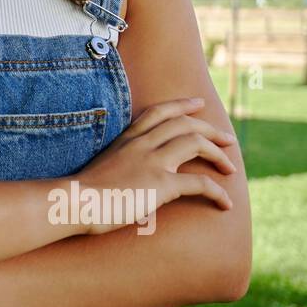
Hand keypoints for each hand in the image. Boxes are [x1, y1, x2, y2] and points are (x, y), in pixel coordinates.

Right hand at [71, 97, 236, 234]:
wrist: (76, 201)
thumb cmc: (83, 191)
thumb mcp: (100, 166)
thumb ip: (117, 162)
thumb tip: (125, 171)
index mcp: (127, 139)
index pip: (159, 112)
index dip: (182, 105)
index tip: (199, 103)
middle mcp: (142, 144)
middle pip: (185, 124)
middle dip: (211, 130)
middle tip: (227, 140)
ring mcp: (152, 161)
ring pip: (196, 144)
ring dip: (219, 155)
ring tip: (231, 168)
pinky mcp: (161, 183)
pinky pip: (200, 182)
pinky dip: (218, 192)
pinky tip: (225, 203)